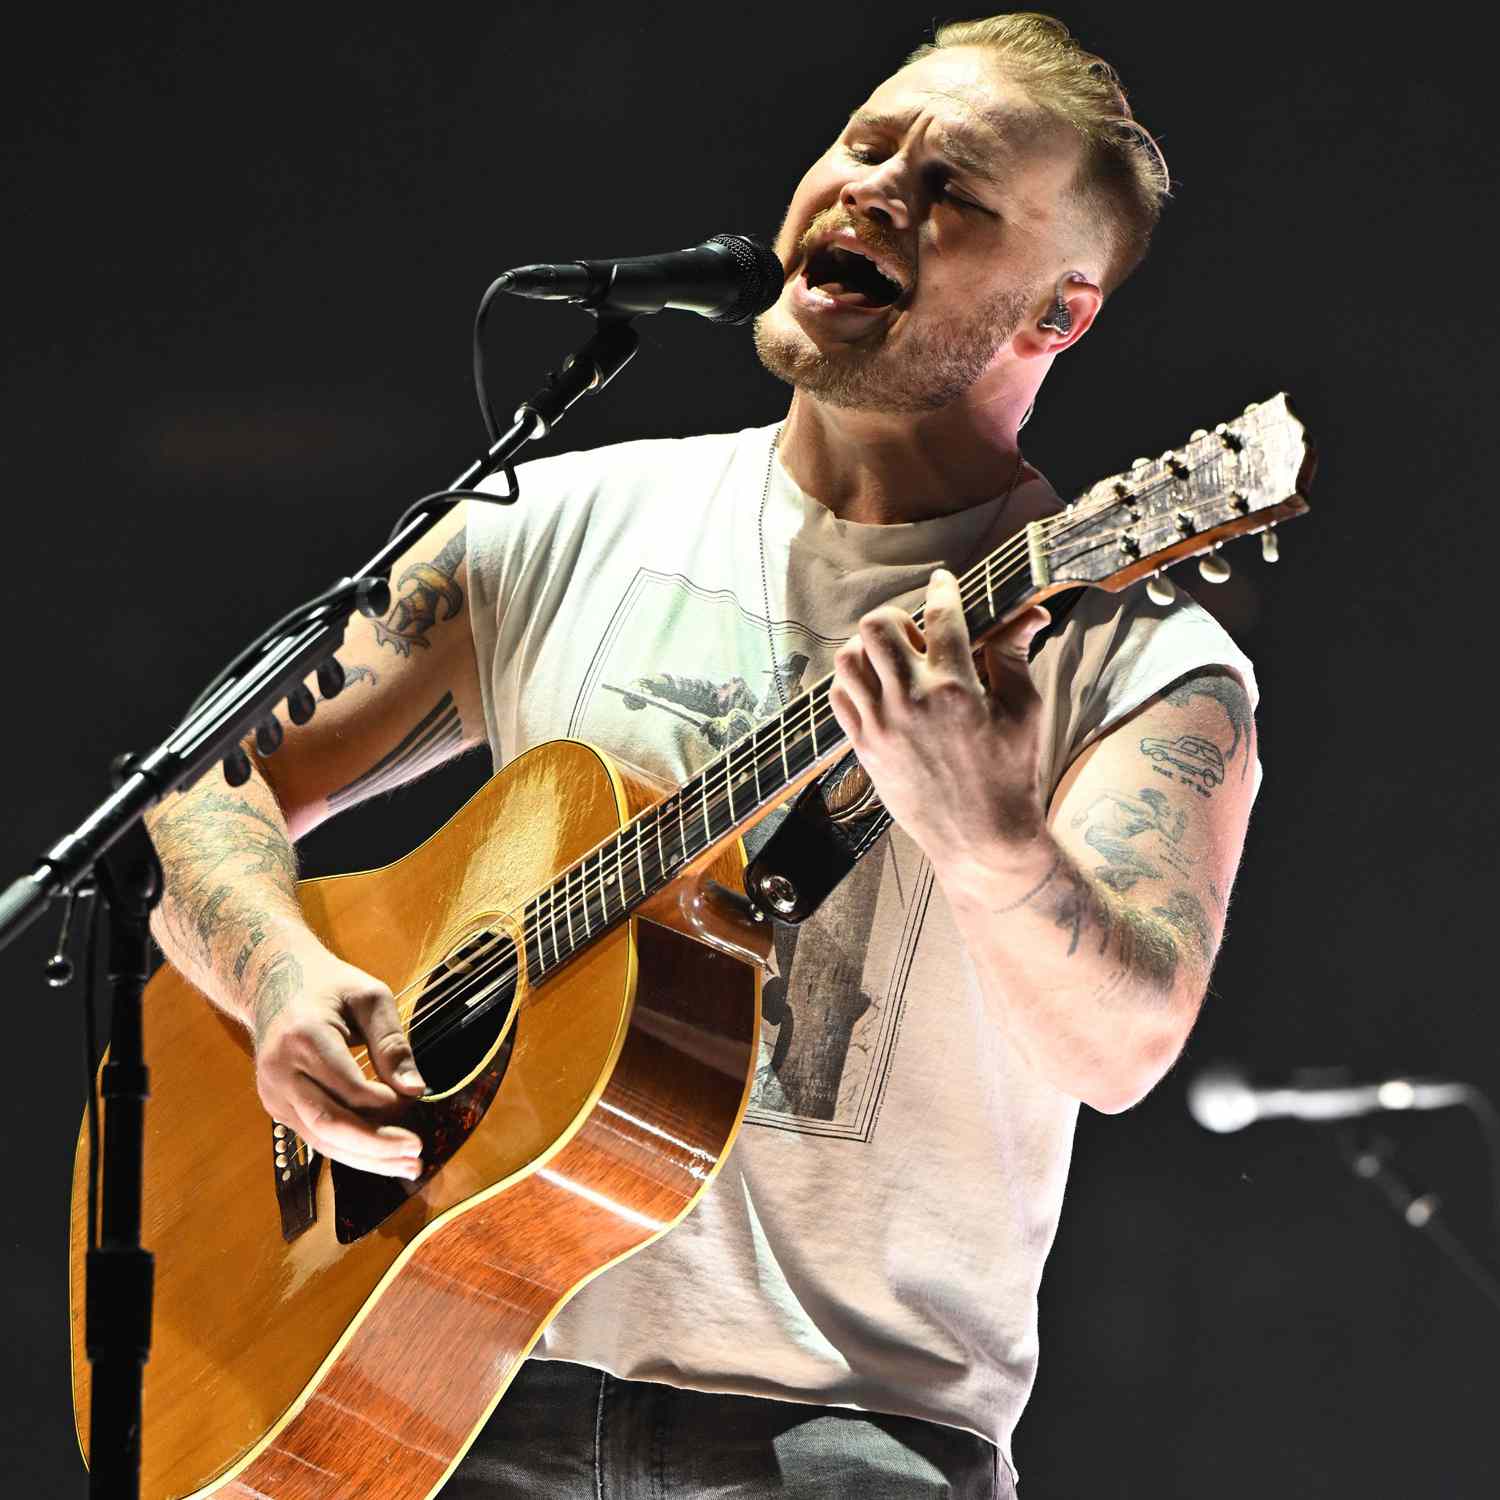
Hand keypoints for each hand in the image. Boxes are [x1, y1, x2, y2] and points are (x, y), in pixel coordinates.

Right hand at [251, 944, 427, 1178]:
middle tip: (417, 1155)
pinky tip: (382, 1157)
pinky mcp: (277, 1107)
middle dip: (376, 1144)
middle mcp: (281, 1071)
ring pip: (320, 1139)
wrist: (273, 984)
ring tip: (408, 1167)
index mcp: (304, 1036)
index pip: (347, 1085)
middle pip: (329, 1122)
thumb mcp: (369, 997)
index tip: (417, 1101)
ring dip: (366, 1158)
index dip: (384, 1103)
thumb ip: (392, 1042)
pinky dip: (350, 1150)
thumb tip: (415, 1089)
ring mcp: (274, 1093)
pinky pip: (315, 1136)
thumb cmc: (329, 987)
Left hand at [828, 569, 1050, 878]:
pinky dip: (853, 682)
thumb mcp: (1024, 712)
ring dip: (869, 648)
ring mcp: (880, 727)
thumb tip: (1031, 613)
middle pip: (878, 626)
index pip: (941, 615)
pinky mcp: (864, 748)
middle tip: (918, 634)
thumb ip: (1015, 656)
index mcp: (956, 688)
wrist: (981, 841)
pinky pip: (838, 697)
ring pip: (848, 658)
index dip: (943, 588)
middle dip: (898, 617)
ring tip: (895, 660)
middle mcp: (911, 703)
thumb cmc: (1011, 776)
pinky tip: (877, 687)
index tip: (943, 581)